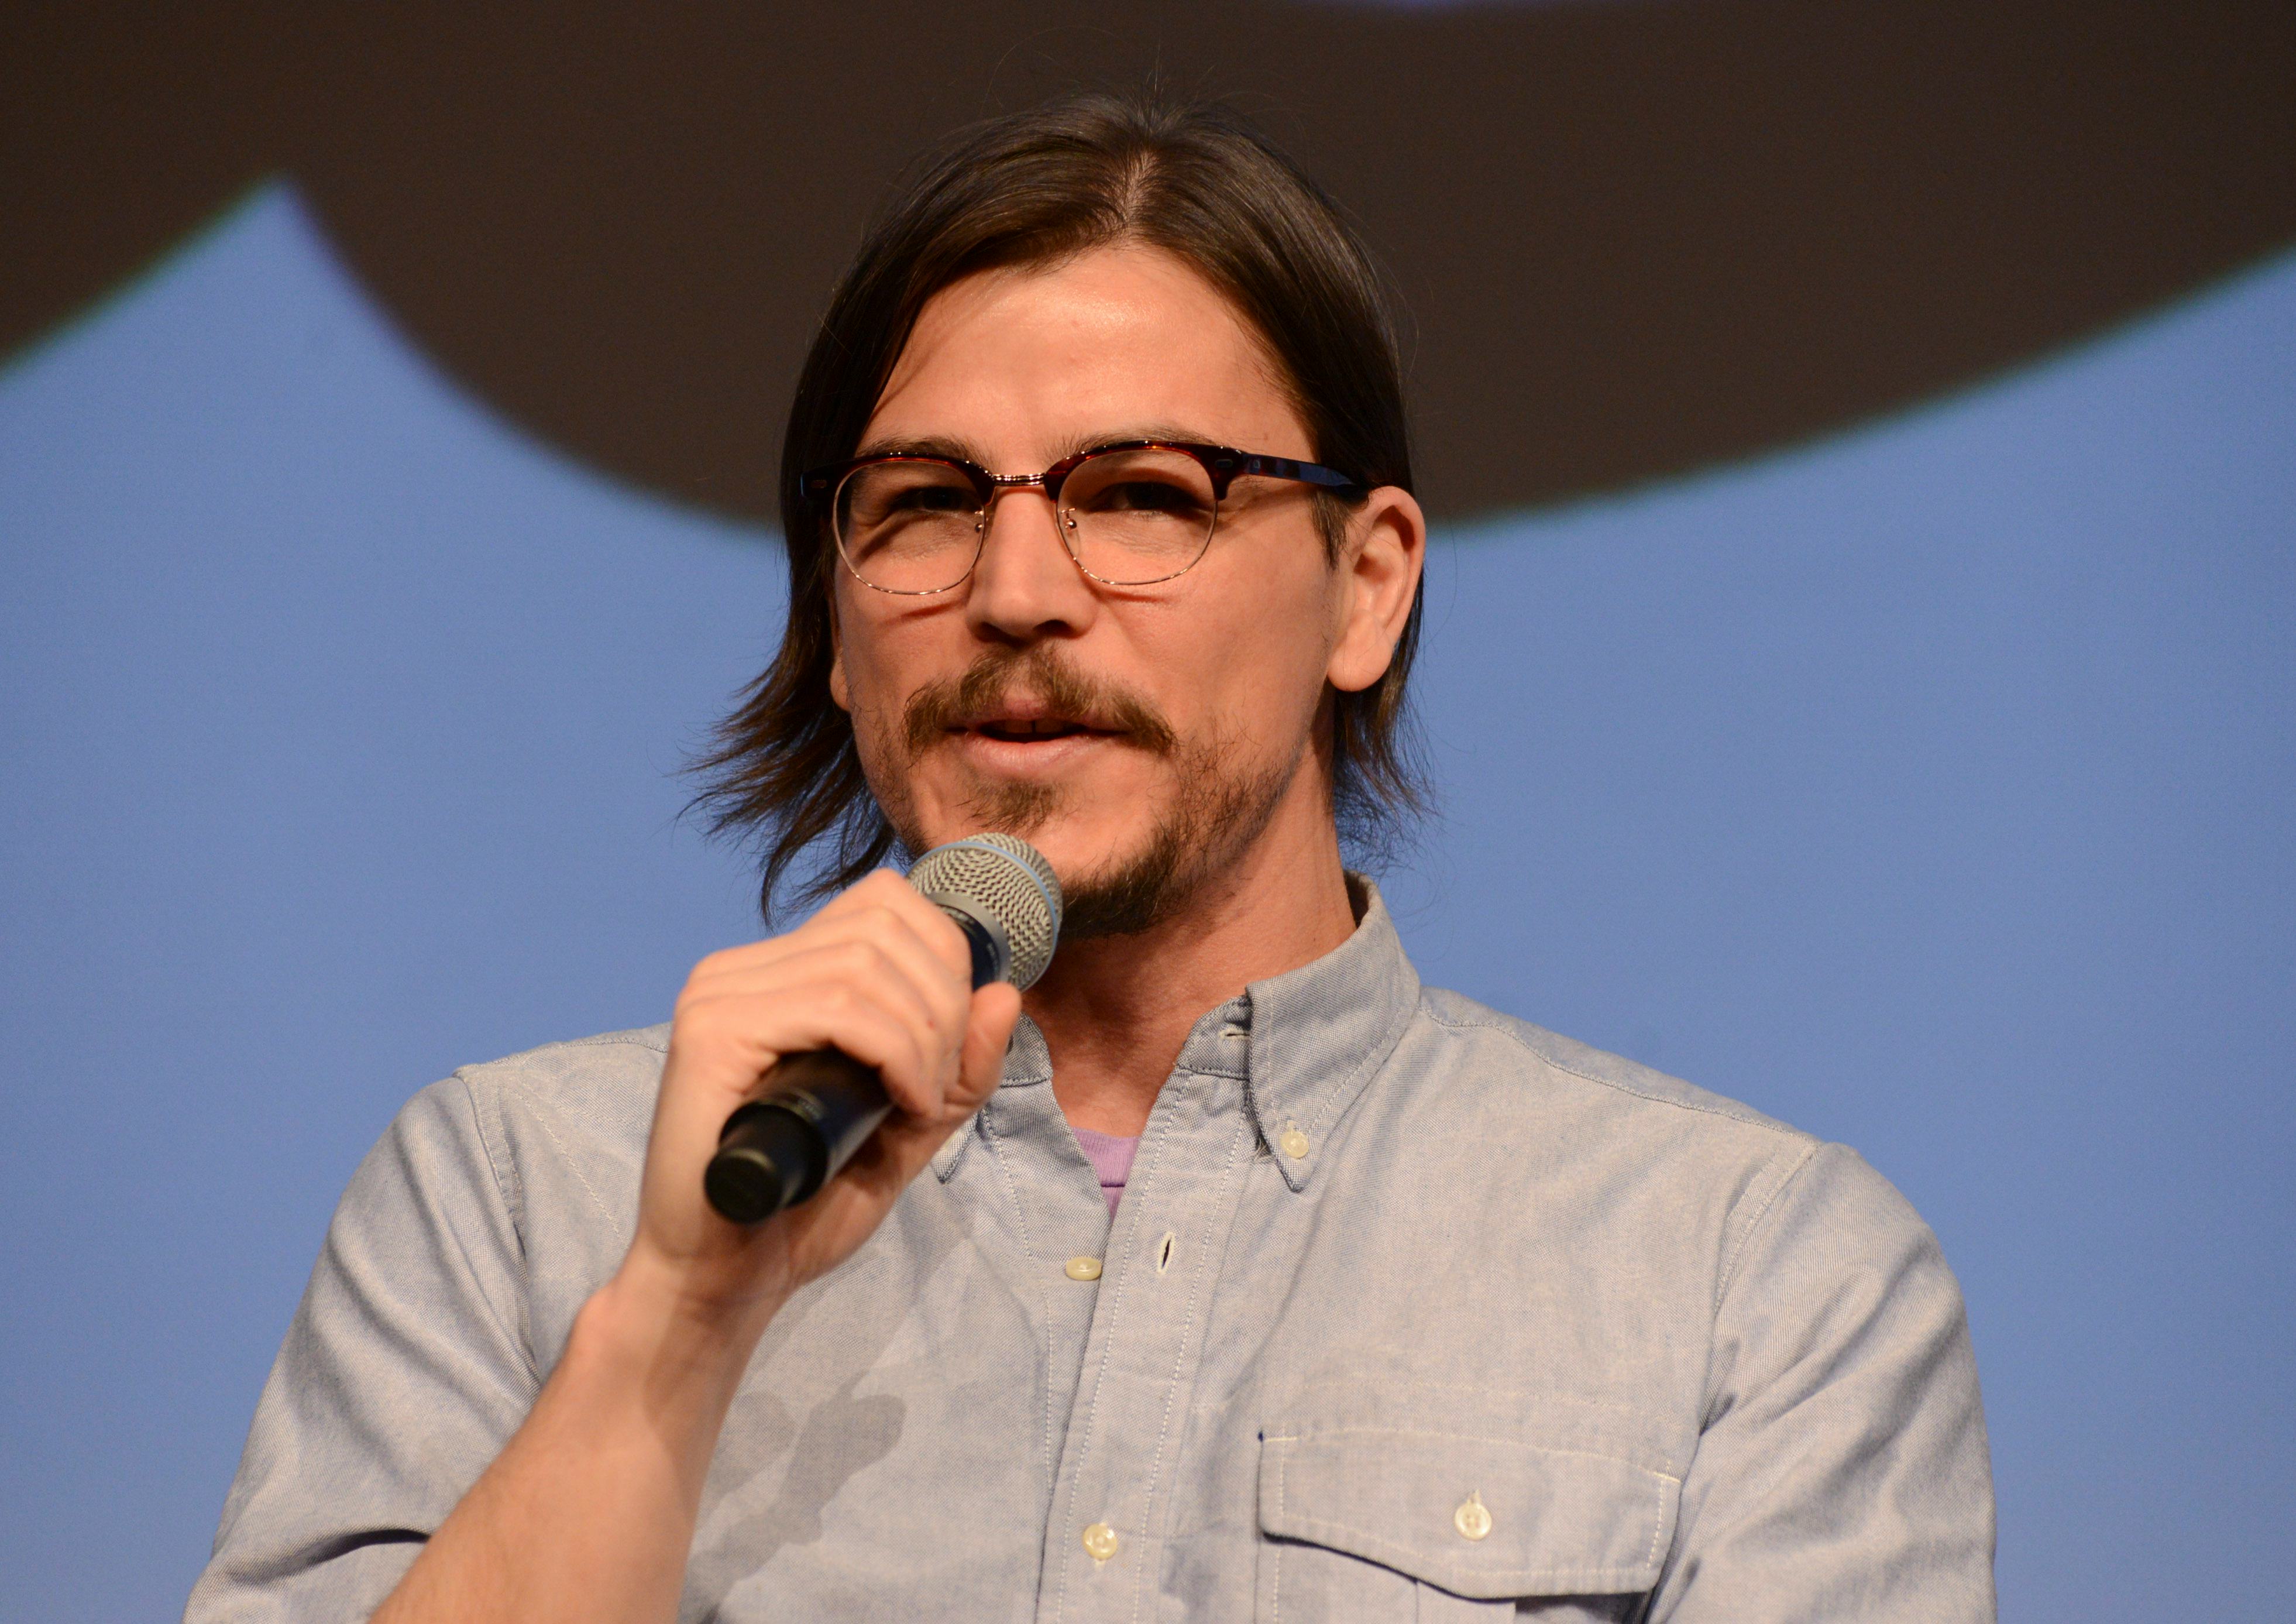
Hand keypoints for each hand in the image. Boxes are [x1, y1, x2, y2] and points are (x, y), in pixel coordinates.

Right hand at [612, 869, 1022, 1333]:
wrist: (724, 1281)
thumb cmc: (803, 1207)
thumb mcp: (908, 1129)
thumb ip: (958, 1070)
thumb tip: (1005, 993)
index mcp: (776, 973)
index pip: (882, 902)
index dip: (944, 958)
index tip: (952, 1045)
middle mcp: (739, 969)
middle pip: (884, 927)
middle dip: (944, 1004)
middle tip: (938, 1088)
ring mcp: (718, 996)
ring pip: (866, 963)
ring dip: (925, 1037)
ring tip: (919, 1104)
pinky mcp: (710, 1034)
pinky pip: (836, 1009)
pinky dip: (896, 1055)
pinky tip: (901, 1105)